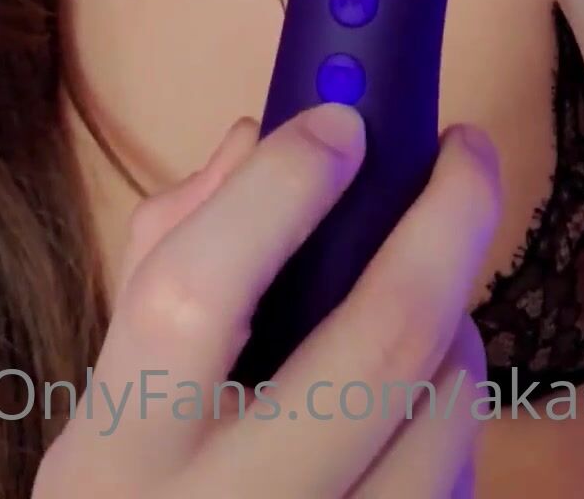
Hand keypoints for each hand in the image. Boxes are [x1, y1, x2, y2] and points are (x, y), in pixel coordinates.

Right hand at [32, 107, 496, 498]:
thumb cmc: (136, 483)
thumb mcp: (118, 381)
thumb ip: (173, 246)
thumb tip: (259, 136)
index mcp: (128, 439)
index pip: (198, 289)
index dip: (282, 188)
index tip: (342, 120)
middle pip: (381, 346)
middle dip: (446, 221)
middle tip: (466, 152)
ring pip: (447, 412)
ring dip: (457, 328)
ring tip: (429, 299)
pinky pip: (462, 478)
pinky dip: (453, 418)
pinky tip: (417, 401)